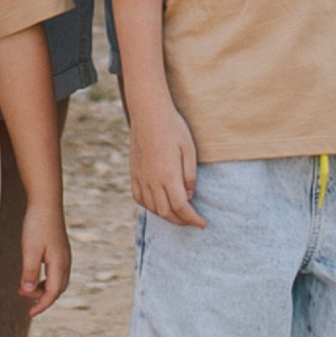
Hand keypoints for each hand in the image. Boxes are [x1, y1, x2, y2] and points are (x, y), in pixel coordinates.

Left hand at [18, 196, 70, 314]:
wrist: (46, 201)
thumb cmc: (37, 224)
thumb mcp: (30, 250)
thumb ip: (29, 272)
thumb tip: (28, 292)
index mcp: (59, 264)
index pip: (52, 293)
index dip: (41, 305)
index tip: (30, 313)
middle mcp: (65, 262)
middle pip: (56, 289)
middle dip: (42, 298)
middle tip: (24, 299)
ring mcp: (63, 255)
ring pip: (56, 281)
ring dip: (42, 288)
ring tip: (25, 288)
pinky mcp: (59, 249)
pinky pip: (55, 271)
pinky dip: (44, 278)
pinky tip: (33, 274)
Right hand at [128, 96, 205, 227]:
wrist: (149, 113)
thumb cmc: (173, 128)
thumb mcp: (189, 149)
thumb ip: (190, 176)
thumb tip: (189, 196)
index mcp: (168, 175)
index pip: (181, 207)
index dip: (192, 219)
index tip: (202, 224)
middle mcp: (152, 181)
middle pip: (166, 212)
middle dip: (181, 221)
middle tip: (192, 220)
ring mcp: (141, 177)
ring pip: (152, 208)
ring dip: (166, 215)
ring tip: (178, 213)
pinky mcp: (134, 172)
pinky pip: (139, 197)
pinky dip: (149, 206)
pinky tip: (158, 203)